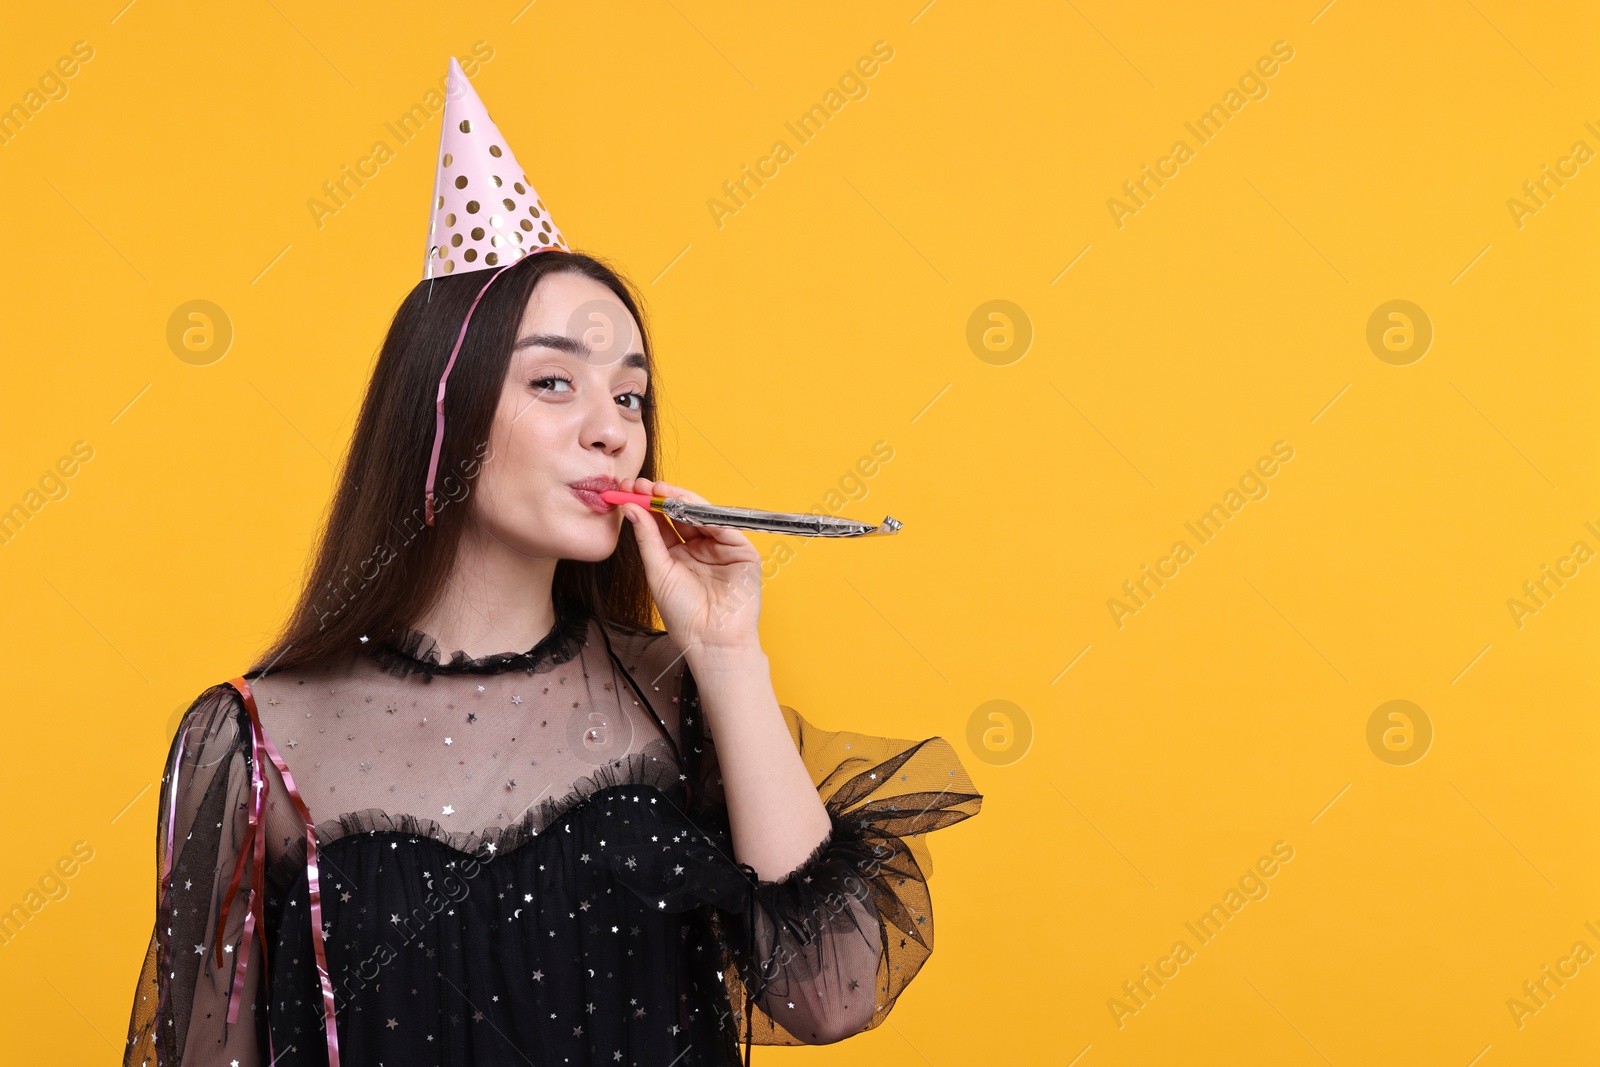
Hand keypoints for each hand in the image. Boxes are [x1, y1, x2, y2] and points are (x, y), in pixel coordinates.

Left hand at [619, 478, 762, 655]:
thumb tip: (631, 509)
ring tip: (661, 490)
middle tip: (642, 484)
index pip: (662, 522)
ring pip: (702, 515)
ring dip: (682, 500)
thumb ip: (648, 539)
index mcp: (678, 555)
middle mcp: (700, 548)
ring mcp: (721, 547)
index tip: (627, 490)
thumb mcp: (658, 572)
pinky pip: (724, 526)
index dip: (646, 505)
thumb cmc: (685, 616)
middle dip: (662, 496)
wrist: (712, 641)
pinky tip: (687, 507)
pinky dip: (706, 514)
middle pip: (681, 513)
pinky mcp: (741, 551)